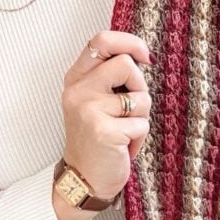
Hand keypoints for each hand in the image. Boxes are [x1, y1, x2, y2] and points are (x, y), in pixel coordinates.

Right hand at [61, 30, 152, 203]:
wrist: (84, 179)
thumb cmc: (97, 138)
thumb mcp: (96, 100)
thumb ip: (109, 76)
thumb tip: (141, 54)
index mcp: (76, 78)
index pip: (101, 40)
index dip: (129, 42)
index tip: (144, 57)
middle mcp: (78, 90)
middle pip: (126, 63)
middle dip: (139, 85)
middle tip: (130, 108)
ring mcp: (88, 110)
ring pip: (140, 96)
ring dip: (141, 117)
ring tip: (124, 131)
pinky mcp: (103, 131)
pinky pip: (141, 124)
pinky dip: (139, 137)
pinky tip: (123, 146)